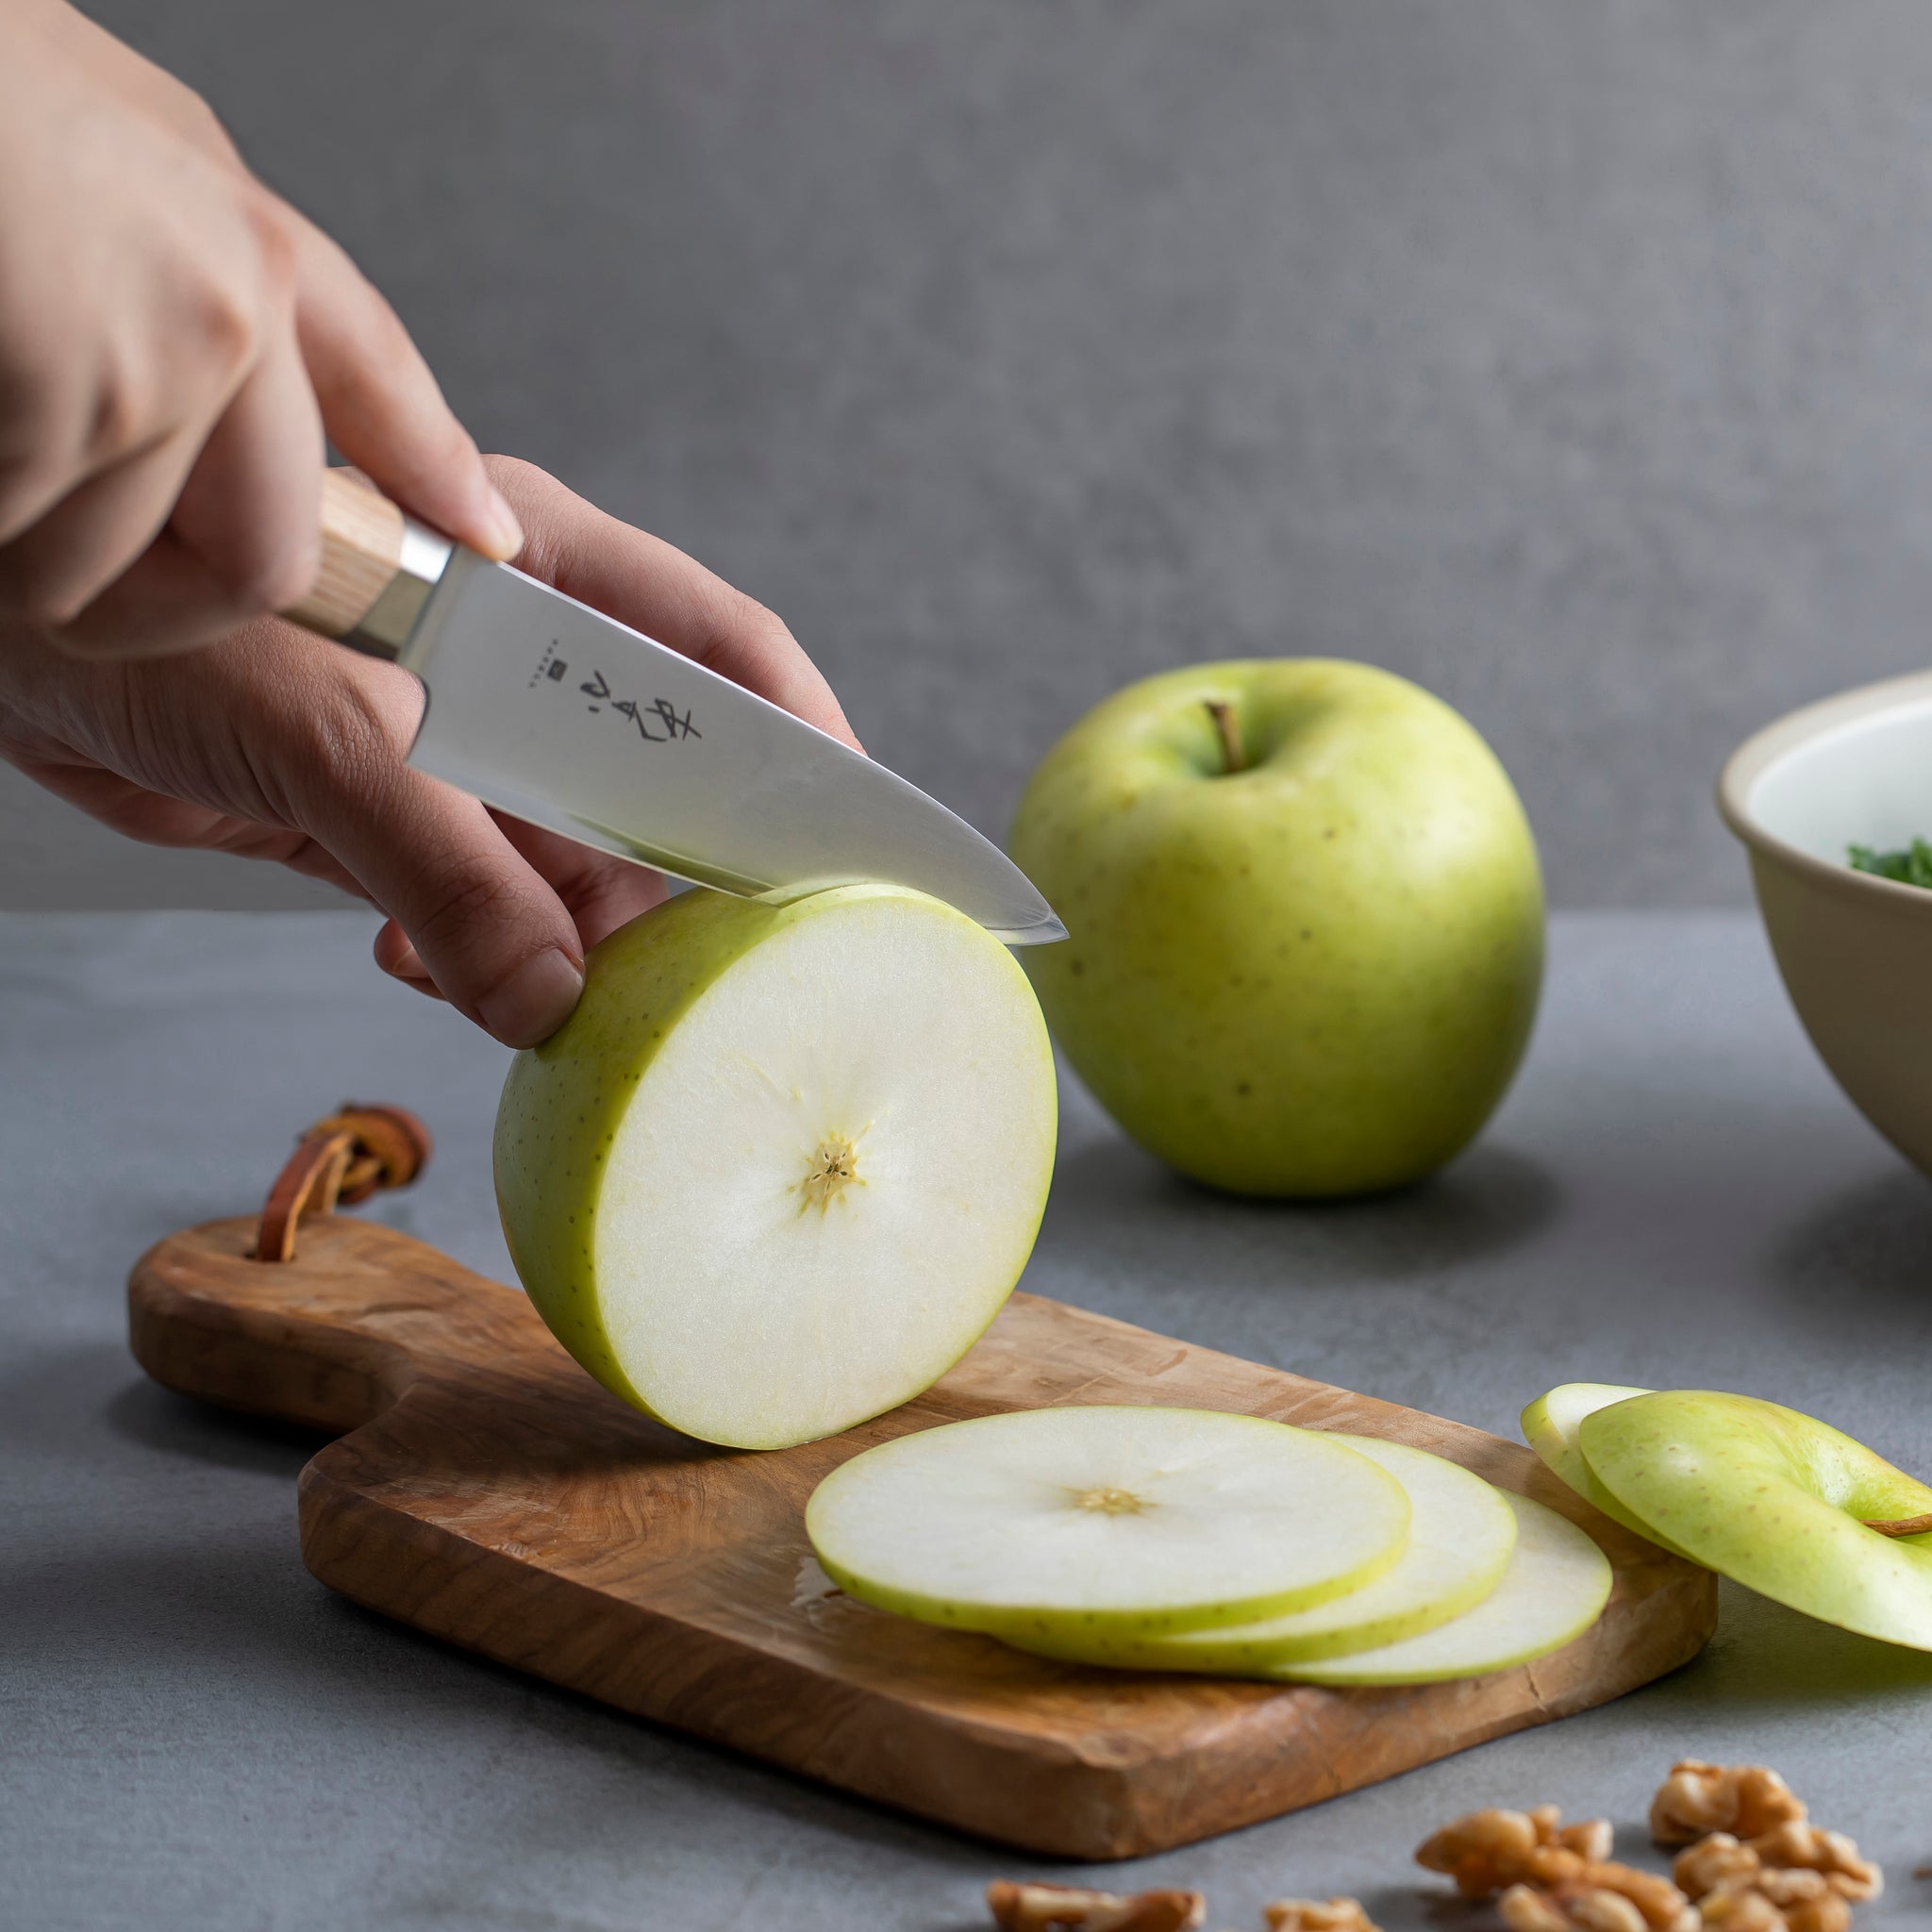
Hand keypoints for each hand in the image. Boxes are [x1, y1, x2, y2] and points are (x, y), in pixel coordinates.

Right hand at [0, 0, 521, 658]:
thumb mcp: (79, 126)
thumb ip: (162, 245)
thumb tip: (211, 349)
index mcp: (229, 233)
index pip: (376, 381)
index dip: (433, 472)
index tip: (482, 537)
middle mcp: (226, 311)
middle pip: (262, 562)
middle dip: (152, 603)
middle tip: (48, 566)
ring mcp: (151, 365)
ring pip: (94, 572)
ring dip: (9, 545)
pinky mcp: (59, 405)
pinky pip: (17, 549)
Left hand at [0, 458, 860, 1045]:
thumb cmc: (143, 606)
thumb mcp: (317, 726)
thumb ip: (445, 863)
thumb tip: (552, 1002)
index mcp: (526, 564)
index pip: (713, 648)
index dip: (797, 743)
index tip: (852, 846)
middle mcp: (511, 647)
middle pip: (657, 771)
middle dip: (677, 875)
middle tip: (700, 973)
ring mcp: (452, 730)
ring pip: (570, 848)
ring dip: (567, 932)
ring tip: (552, 992)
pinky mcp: (387, 801)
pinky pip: (480, 893)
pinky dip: (477, 947)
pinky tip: (432, 968)